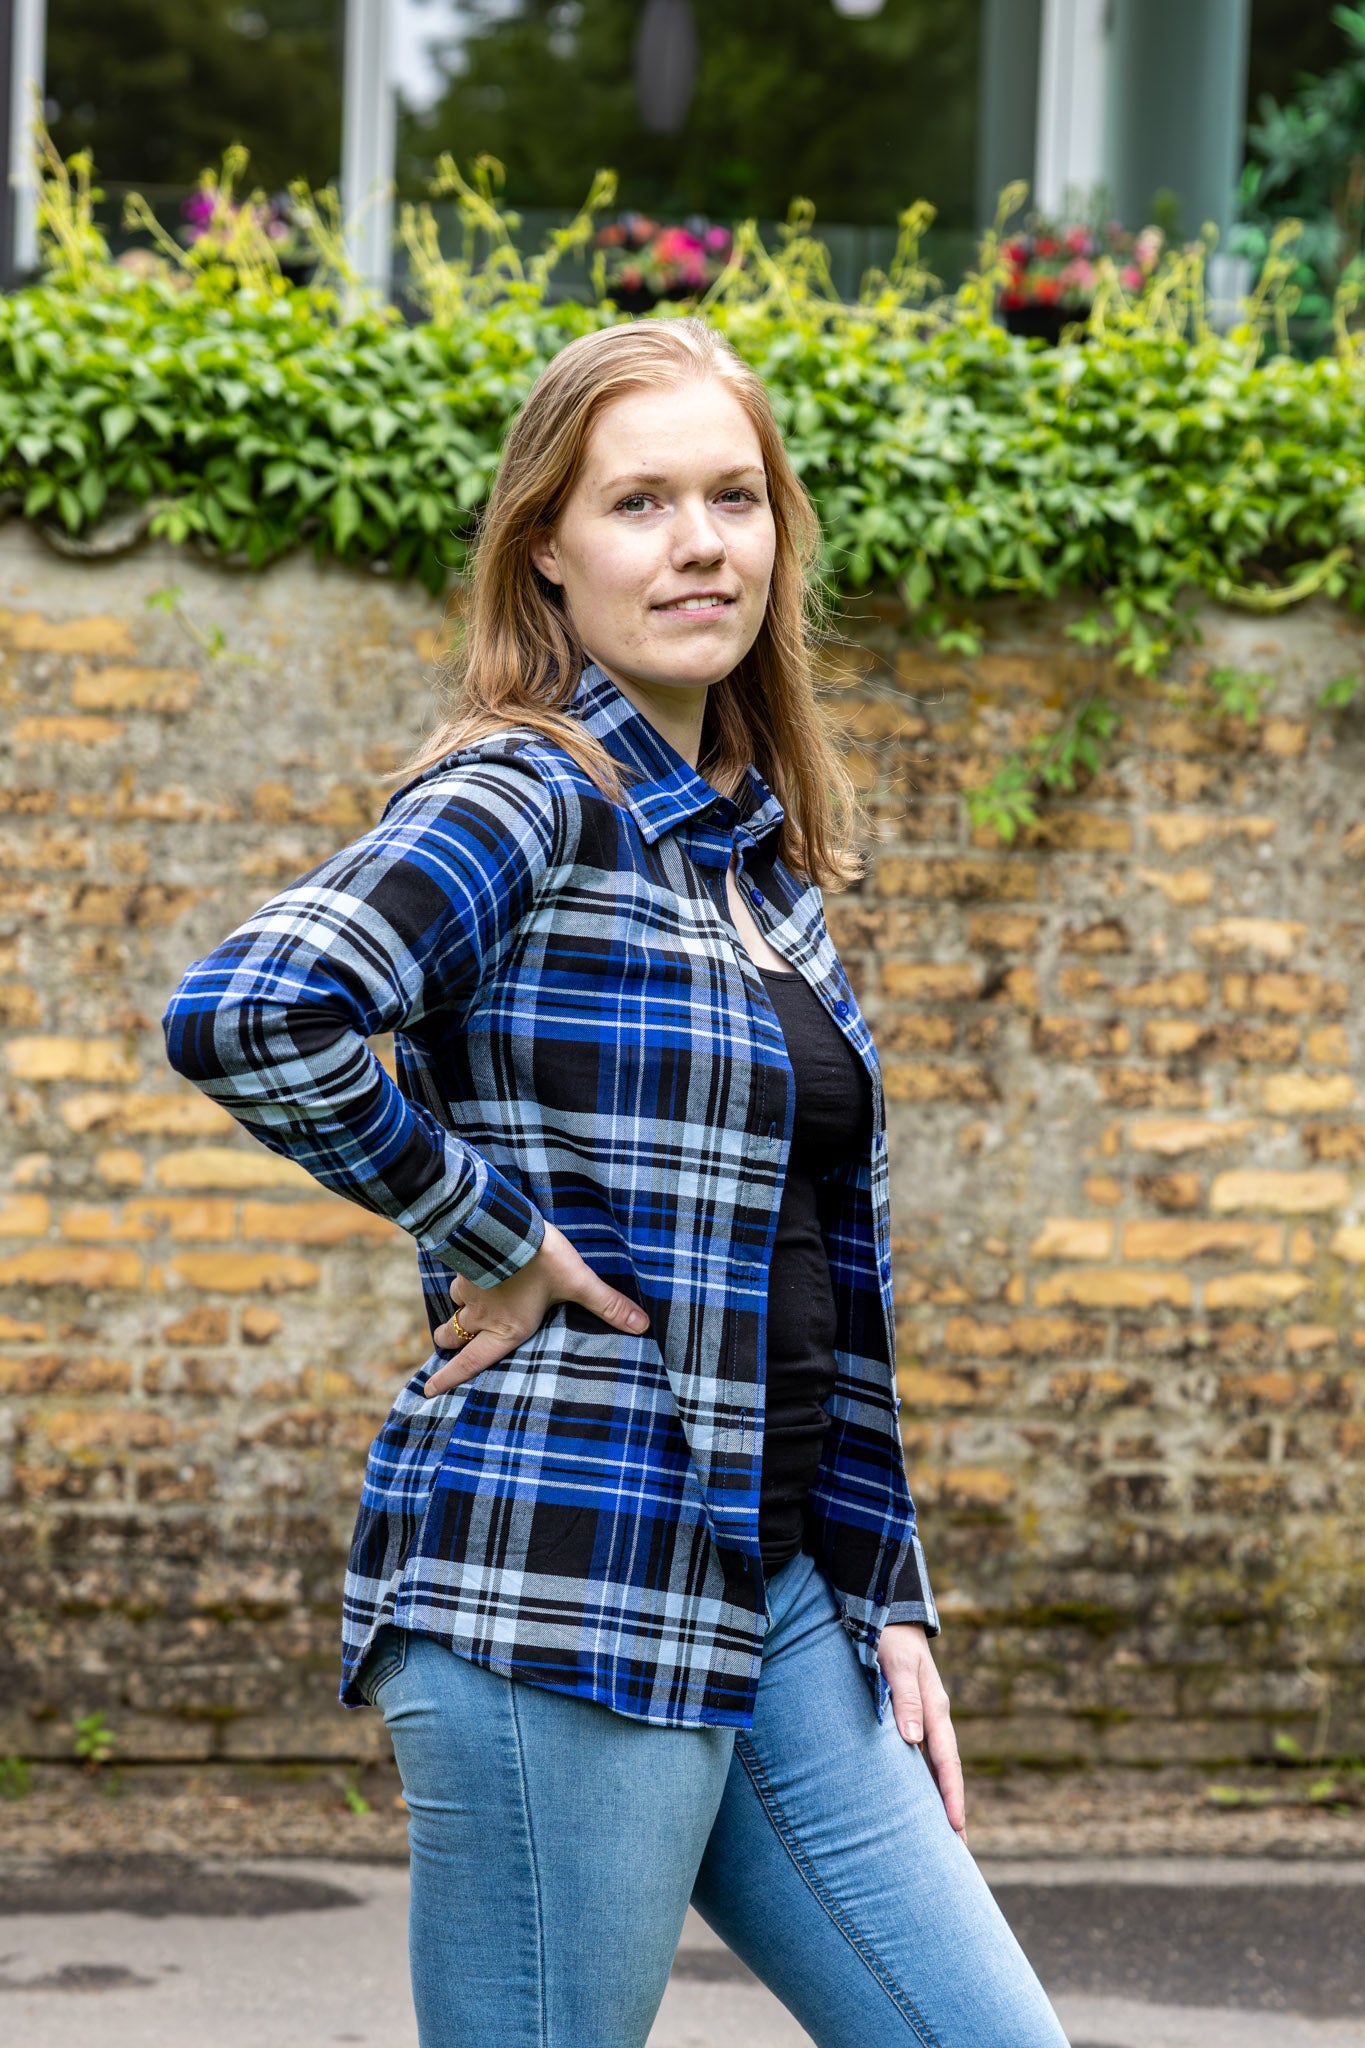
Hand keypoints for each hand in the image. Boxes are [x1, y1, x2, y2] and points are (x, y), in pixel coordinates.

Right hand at [426, 1220, 649, 1396]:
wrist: (505, 1224)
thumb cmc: (541, 1261)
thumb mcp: (578, 1283)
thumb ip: (608, 1305)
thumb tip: (642, 1325)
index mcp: (505, 1329)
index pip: (470, 1363)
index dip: (449, 1379)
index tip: (428, 1391)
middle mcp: (482, 1315)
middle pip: (452, 1338)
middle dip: (448, 1346)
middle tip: (445, 1350)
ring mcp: (469, 1289)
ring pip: (454, 1306)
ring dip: (457, 1311)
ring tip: (463, 1310)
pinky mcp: (464, 1264)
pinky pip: (458, 1278)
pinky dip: (462, 1281)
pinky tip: (471, 1272)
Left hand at [876, 1621, 965, 1843]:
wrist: (886, 1612)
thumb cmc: (887, 1637)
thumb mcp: (895, 1664)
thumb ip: (904, 1699)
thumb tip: (912, 1740)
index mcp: (934, 1708)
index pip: (947, 1762)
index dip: (952, 1796)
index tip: (956, 1828)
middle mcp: (933, 1716)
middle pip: (946, 1771)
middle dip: (951, 1808)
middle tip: (956, 1850)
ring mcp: (924, 1716)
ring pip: (935, 1765)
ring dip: (938, 1797)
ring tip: (939, 1834)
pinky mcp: (910, 1714)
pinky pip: (921, 1753)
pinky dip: (924, 1778)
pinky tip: (916, 1794)